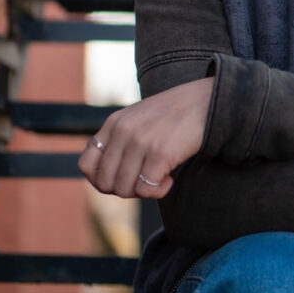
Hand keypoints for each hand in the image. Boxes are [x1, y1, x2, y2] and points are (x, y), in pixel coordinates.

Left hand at [77, 77, 213, 198]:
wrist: (208, 100)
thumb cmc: (177, 114)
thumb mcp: (140, 119)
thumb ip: (121, 140)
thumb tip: (107, 180)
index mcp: (115, 123)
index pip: (86, 164)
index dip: (100, 180)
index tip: (124, 177)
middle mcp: (123, 131)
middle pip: (105, 183)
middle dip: (125, 189)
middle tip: (146, 180)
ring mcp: (140, 141)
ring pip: (124, 189)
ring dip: (143, 191)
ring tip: (160, 178)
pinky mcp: (160, 152)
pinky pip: (146, 190)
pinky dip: (159, 192)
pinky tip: (170, 179)